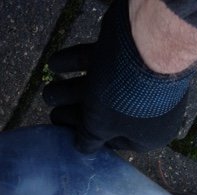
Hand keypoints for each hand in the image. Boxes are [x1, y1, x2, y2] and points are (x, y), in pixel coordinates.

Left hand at [43, 0, 193, 152]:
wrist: (147, 43)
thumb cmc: (124, 98)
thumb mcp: (100, 127)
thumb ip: (89, 139)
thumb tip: (83, 149)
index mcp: (149, 133)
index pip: (115, 141)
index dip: (88, 138)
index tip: (65, 134)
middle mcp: (148, 108)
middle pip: (105, 113)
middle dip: (75, 112)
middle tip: (53, 111)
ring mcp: (140, 79)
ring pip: (101, 86)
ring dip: (69, 89)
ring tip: (47, 90)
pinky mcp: (130, 53)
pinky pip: (101, 61)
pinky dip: (76, 62)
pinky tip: (55, 63)